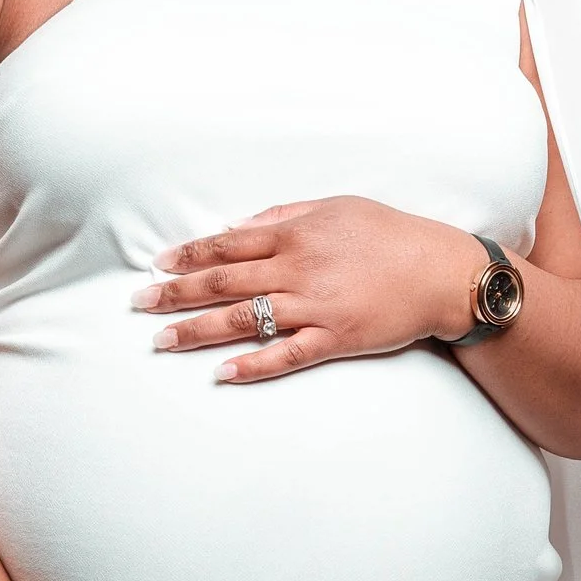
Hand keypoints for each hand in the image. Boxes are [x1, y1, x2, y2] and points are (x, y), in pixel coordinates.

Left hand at [136, 198, 488, 380]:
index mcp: (296, 233)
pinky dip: (253, 365)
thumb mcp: (336, 206)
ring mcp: (315, 307)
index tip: (157, 265)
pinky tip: (222, 373)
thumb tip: (236, 228)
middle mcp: (299, 269)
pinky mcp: (335, 339)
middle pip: (223, 282)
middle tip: (139, 305)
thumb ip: (283, 214)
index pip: (227, 245)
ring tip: (161, 341)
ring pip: (244, 319)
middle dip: (175, 293)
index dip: (189, 255)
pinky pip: (286, 355)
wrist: (442, 271)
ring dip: (198, 330)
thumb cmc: (390, 234)